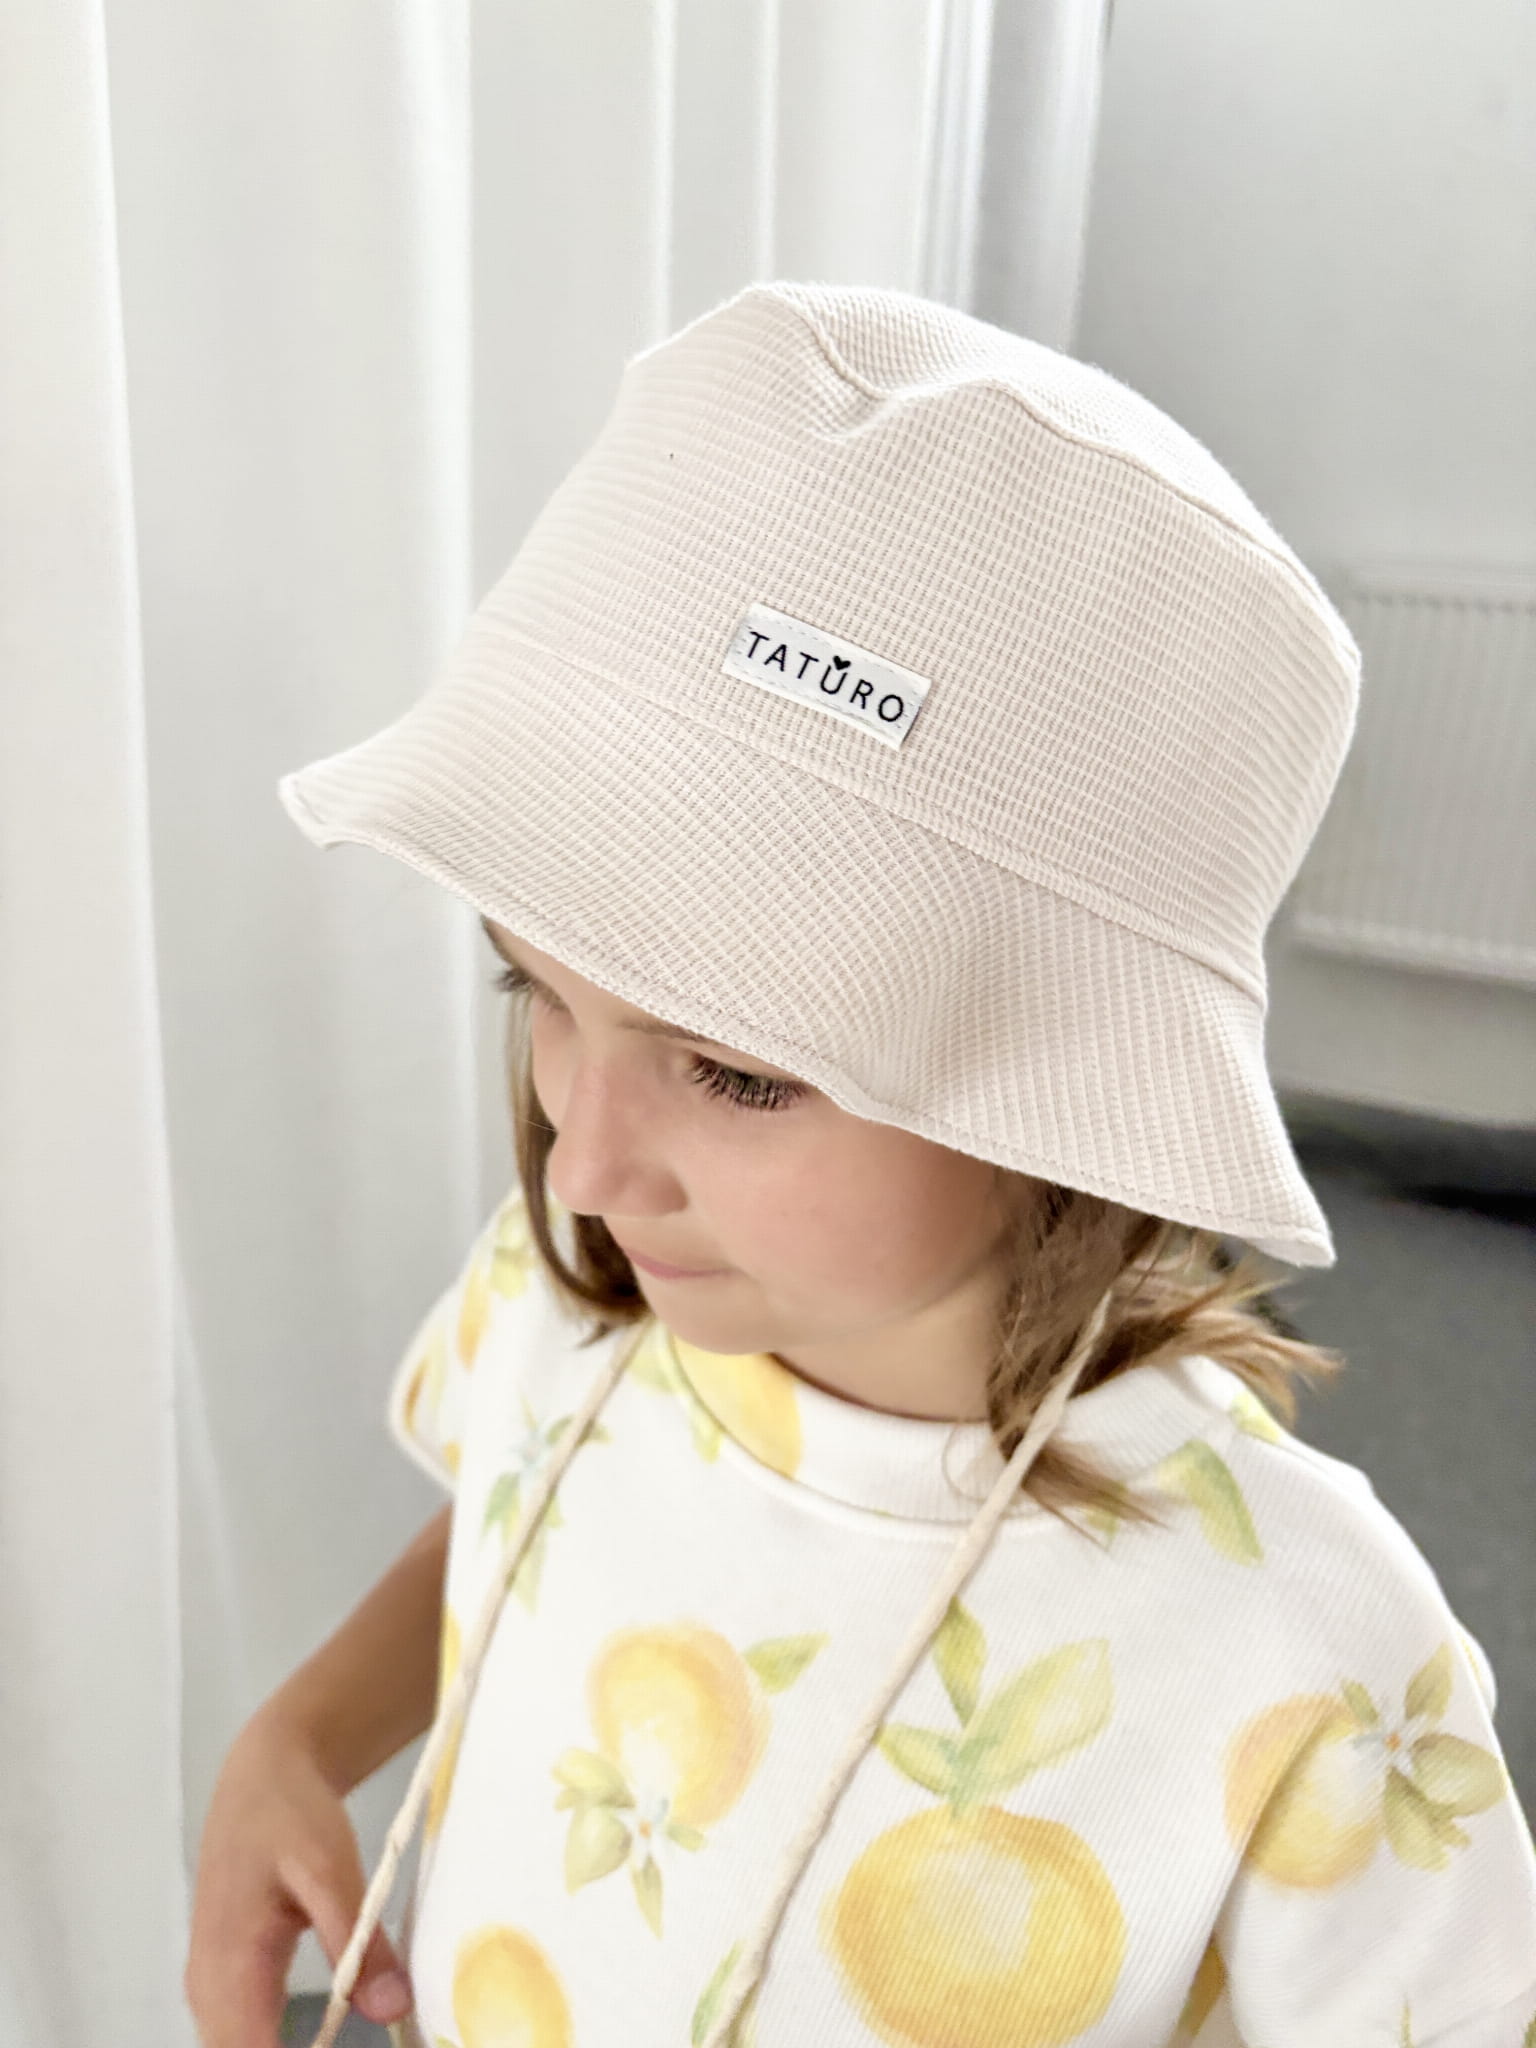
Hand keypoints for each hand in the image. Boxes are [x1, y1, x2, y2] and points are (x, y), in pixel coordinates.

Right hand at [184, 1708, 413, 2045]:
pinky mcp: (225, 1976)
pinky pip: (240, 2032)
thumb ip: (359, 1942)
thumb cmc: (291, 1814)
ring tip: (337, 2036)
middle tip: (363, 2042)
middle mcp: (208, 1985)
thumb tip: (394, 2009)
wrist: (263, 1773)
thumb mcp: (331, 1868)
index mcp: (230, 1964)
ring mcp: (210, 1983)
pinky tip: (319, 2040)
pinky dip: (273, 2044)